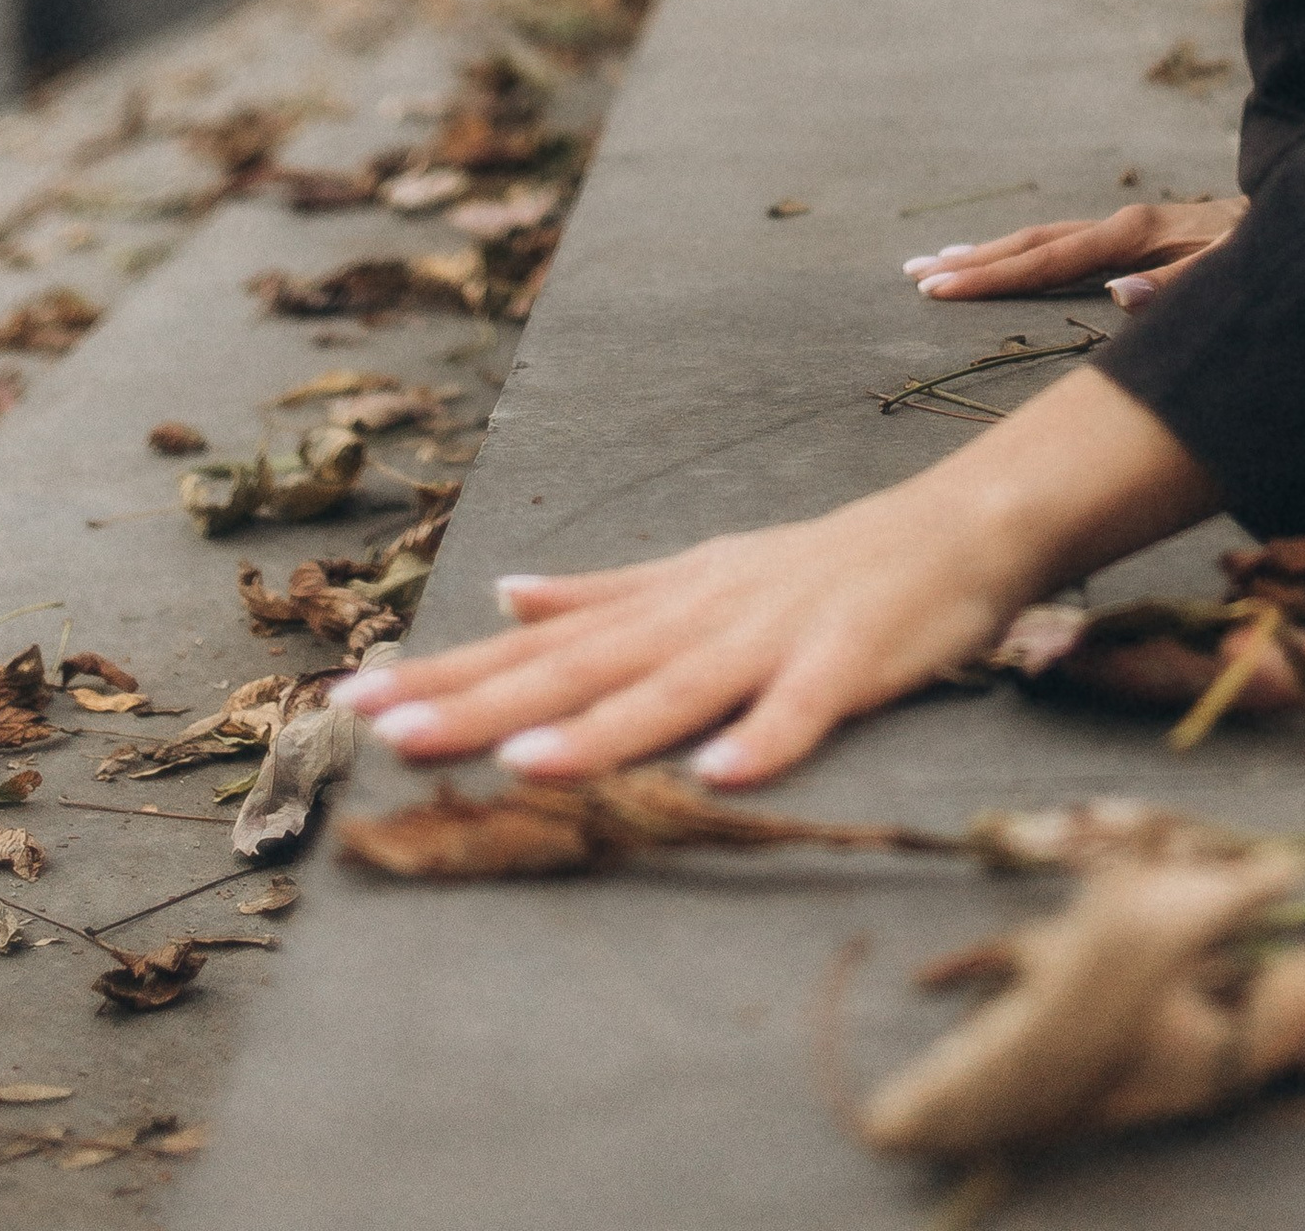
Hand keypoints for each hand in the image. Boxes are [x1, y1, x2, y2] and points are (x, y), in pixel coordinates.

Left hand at [338, 366, 1214, 787]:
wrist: (951, 526)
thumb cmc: (818, 564)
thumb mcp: (697, 571)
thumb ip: (603, 594)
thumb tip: (504, 595)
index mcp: (660, 603)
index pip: (533, 648)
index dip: (445, 675)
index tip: (353, 698)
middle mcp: (699, 615)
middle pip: (579, 669)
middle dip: (482, 704)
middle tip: (387, 732)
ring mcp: (773, 636)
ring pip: (674, 690)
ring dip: (602, 729)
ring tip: (524, 764)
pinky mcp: (849, 661)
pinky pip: (803, 709)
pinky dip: (764, 738)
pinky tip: (721, 776)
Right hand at [902, 194, 1246, 307]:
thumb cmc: (1277, 255)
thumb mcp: (1238, 274)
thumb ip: (1181, 286)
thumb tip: (1115, 296)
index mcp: (1137, 236)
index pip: (1048, 260)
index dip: (990, 276)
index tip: (935, 287)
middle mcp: (1128, 227)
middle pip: (1035, 244)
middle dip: (973, 260)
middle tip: (912, 275)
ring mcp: (1136, 230)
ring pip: (1049, 241)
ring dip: (995, 254)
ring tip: (939, 263)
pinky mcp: (1148, 238)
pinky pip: (1072, 247)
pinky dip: (1031, 255)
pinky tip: (1017, 263)